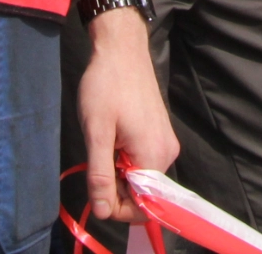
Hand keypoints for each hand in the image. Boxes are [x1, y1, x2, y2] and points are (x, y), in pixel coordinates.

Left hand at [75, 10, 177, 222]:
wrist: (121, 49)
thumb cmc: (106, 87)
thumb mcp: (96, 133)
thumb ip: (101, 175)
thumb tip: (103, 212)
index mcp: (154, 156)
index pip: (143, 206)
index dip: (116, 207)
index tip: (94, 193)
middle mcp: (167, 153)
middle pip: (143, 193)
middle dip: (116, 188)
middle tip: (94, 165)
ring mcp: (165, 142)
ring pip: (142, 176)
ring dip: (119, 173)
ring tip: (103, 146)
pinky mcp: (160, 133)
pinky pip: (144, 160)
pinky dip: (126, 160)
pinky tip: (112, 140)